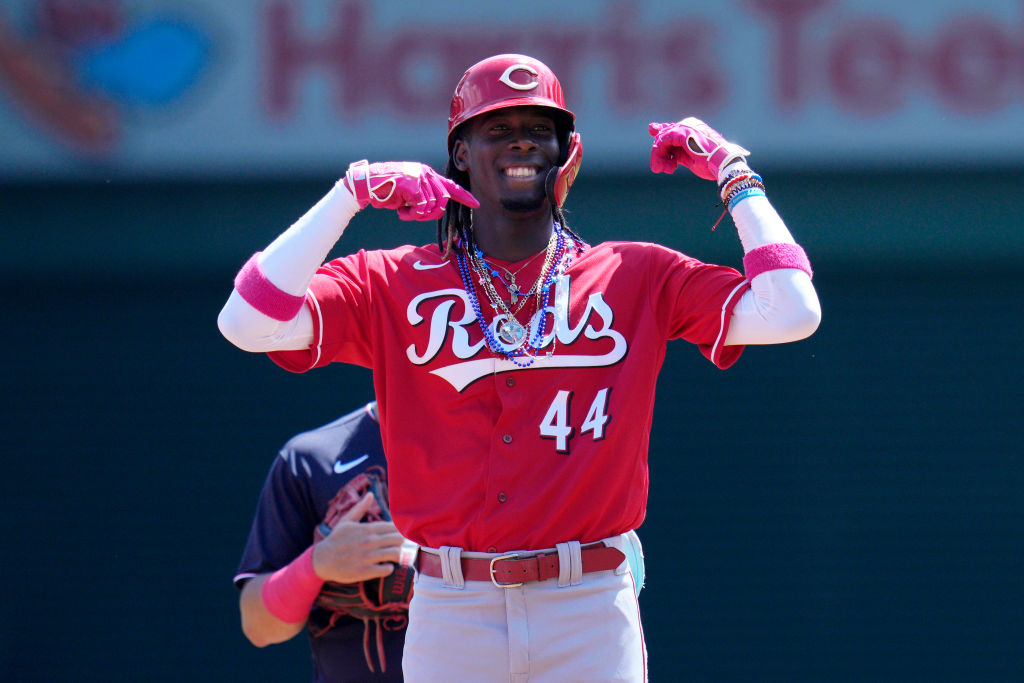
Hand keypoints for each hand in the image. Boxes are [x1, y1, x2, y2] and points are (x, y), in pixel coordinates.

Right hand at [312, 492, 404, 583]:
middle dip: (402, 541)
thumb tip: (370, 494)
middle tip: (401, 545)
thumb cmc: (336, 539)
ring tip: (395, 555)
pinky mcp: (365, 571)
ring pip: (395, 554)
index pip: (393, 526)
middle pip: (398, 539)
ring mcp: (367, 557)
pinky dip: (389, 568)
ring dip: (398, 555)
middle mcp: (369, 542)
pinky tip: (385, 566)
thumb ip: (361, 508)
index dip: (401, 529)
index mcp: (366, 529)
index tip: (401, 532)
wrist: (322, 560)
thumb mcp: (346, 521)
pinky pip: (387, 569)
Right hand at [343, 160, 478, 220]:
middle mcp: (426, 173)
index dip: (464, 196)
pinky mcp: (413, 184)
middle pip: (443, 201)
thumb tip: (437, 209)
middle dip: (431, 215)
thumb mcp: (408, 194)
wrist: (366, 184)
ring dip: (418, 216)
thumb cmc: (385, 192)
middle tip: (415, 216)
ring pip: (433, 206)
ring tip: (405, 212)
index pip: (450, 185)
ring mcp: (419, 177)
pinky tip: (400, 210)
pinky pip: (421, 207)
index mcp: (426, 174)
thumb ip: (423, 197)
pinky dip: (411, 214)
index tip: (476, 204)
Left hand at [648, 117, 749, 180]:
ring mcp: (686, 127)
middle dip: (658, 153)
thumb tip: (662, 151)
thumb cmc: (710, 164)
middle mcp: (688, 125)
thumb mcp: (688, 158)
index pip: (670, 131)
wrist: (723, 164)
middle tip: (657, 169)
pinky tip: (665, 166)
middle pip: (665, 135)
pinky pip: (664, 140)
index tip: (654, 149)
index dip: (660, 139)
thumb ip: (675, 152)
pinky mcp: (684, 132)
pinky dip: (660, 153)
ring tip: (659, 169)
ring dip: (658, 156)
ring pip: (662, 138)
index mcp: (692, 129)